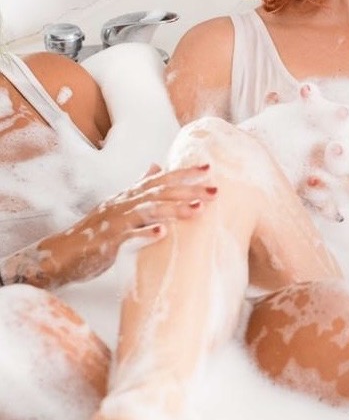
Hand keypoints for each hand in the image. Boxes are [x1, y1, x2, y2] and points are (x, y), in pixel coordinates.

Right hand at [3, 165, 217, 288]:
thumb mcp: (120, 205)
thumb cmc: (95, 231)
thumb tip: (156, 165)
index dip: (184, 173)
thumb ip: (139, 187)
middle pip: (160, 192)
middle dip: (188, 189)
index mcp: (130, 195)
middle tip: (215, 190)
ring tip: (198, 209)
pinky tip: (162, 232)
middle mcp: (124, 203)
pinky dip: (144, 233)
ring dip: (174, 209)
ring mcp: (115, 220)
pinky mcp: (106, 240)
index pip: (161, 179)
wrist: (62, 254)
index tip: (209, 168)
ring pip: (148, 210)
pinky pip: (127, 235)